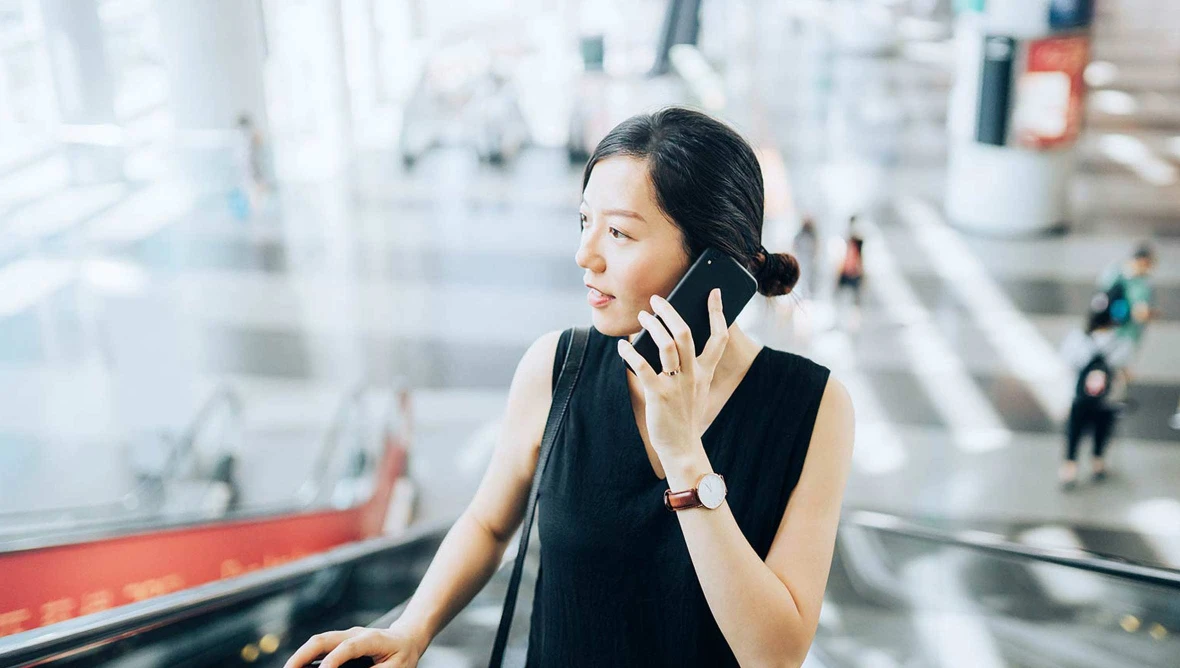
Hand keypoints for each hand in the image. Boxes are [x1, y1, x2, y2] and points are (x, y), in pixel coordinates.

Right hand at [283, 623, 424, 667]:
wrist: (406, 638)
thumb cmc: (402, 656)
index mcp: (372, 639)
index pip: (349, 647)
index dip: (334, 660)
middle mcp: (355, 633)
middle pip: (324, 639)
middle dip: (303, 655)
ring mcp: (345, 635)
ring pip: (318, 642)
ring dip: (300, 656)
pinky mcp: (340, 641)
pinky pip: (320, 646)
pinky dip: (306, 656)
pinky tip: (298, 667)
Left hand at [616, 288, 730, 460]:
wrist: (683, 448)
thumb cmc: (685, 416)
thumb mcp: (696, 389)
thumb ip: (690, 367)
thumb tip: (668, 340)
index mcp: (704, 372)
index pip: (719, 337)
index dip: (718, 313)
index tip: (714, 292)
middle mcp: (693, 374)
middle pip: (685, 333)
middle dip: (670, 311)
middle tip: (656, 299)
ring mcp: (676, 384)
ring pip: (666, 345)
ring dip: (652, 326)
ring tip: (641, 317)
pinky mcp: (659, 395)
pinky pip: (643, 368)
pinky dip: (630, 353)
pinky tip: (622, 346)